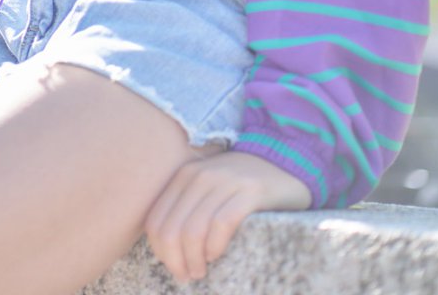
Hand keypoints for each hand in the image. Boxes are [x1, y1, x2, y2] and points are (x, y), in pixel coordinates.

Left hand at [144, 148, 312, 283]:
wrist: (282, 162)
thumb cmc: (240, 188)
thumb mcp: (207, 191)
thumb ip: (186, 209)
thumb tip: (166, 249)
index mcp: (184, 176)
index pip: (155, 221)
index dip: (160, 252)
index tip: (175, 267)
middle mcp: (200, 175)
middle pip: (171, 229)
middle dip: (175, 261)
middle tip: (189, 275)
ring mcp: (224, 181)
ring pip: (193, 230)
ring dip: (194, 260)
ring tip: (201, 271)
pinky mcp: (250, 191)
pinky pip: (222, 223)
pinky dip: (215, 246)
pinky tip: (217, 256)